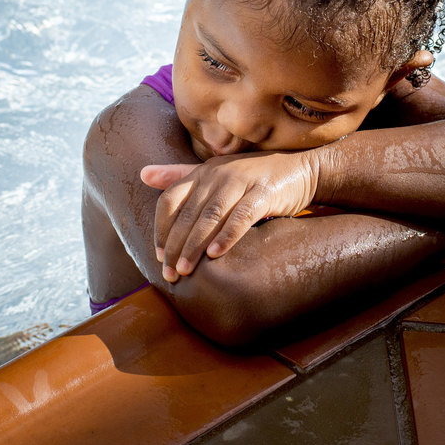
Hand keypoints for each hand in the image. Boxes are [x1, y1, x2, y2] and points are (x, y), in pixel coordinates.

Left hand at [141, 150, 319, 281]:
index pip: (169, 200)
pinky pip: (241, 215)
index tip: (159, 256)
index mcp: (203, 172)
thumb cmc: (254, 176)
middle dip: (175, 246)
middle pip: (187, 213)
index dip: (161, 229)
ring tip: (185, 270)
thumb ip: (180, 175)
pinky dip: (227, 235)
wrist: (301, 170)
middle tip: (169, 274)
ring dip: (194, 245)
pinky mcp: (264, 191)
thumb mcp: (216, 173)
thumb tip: (143, 174)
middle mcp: (218, 174)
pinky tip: (216, 254)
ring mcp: (241, 181)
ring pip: (210, 216)